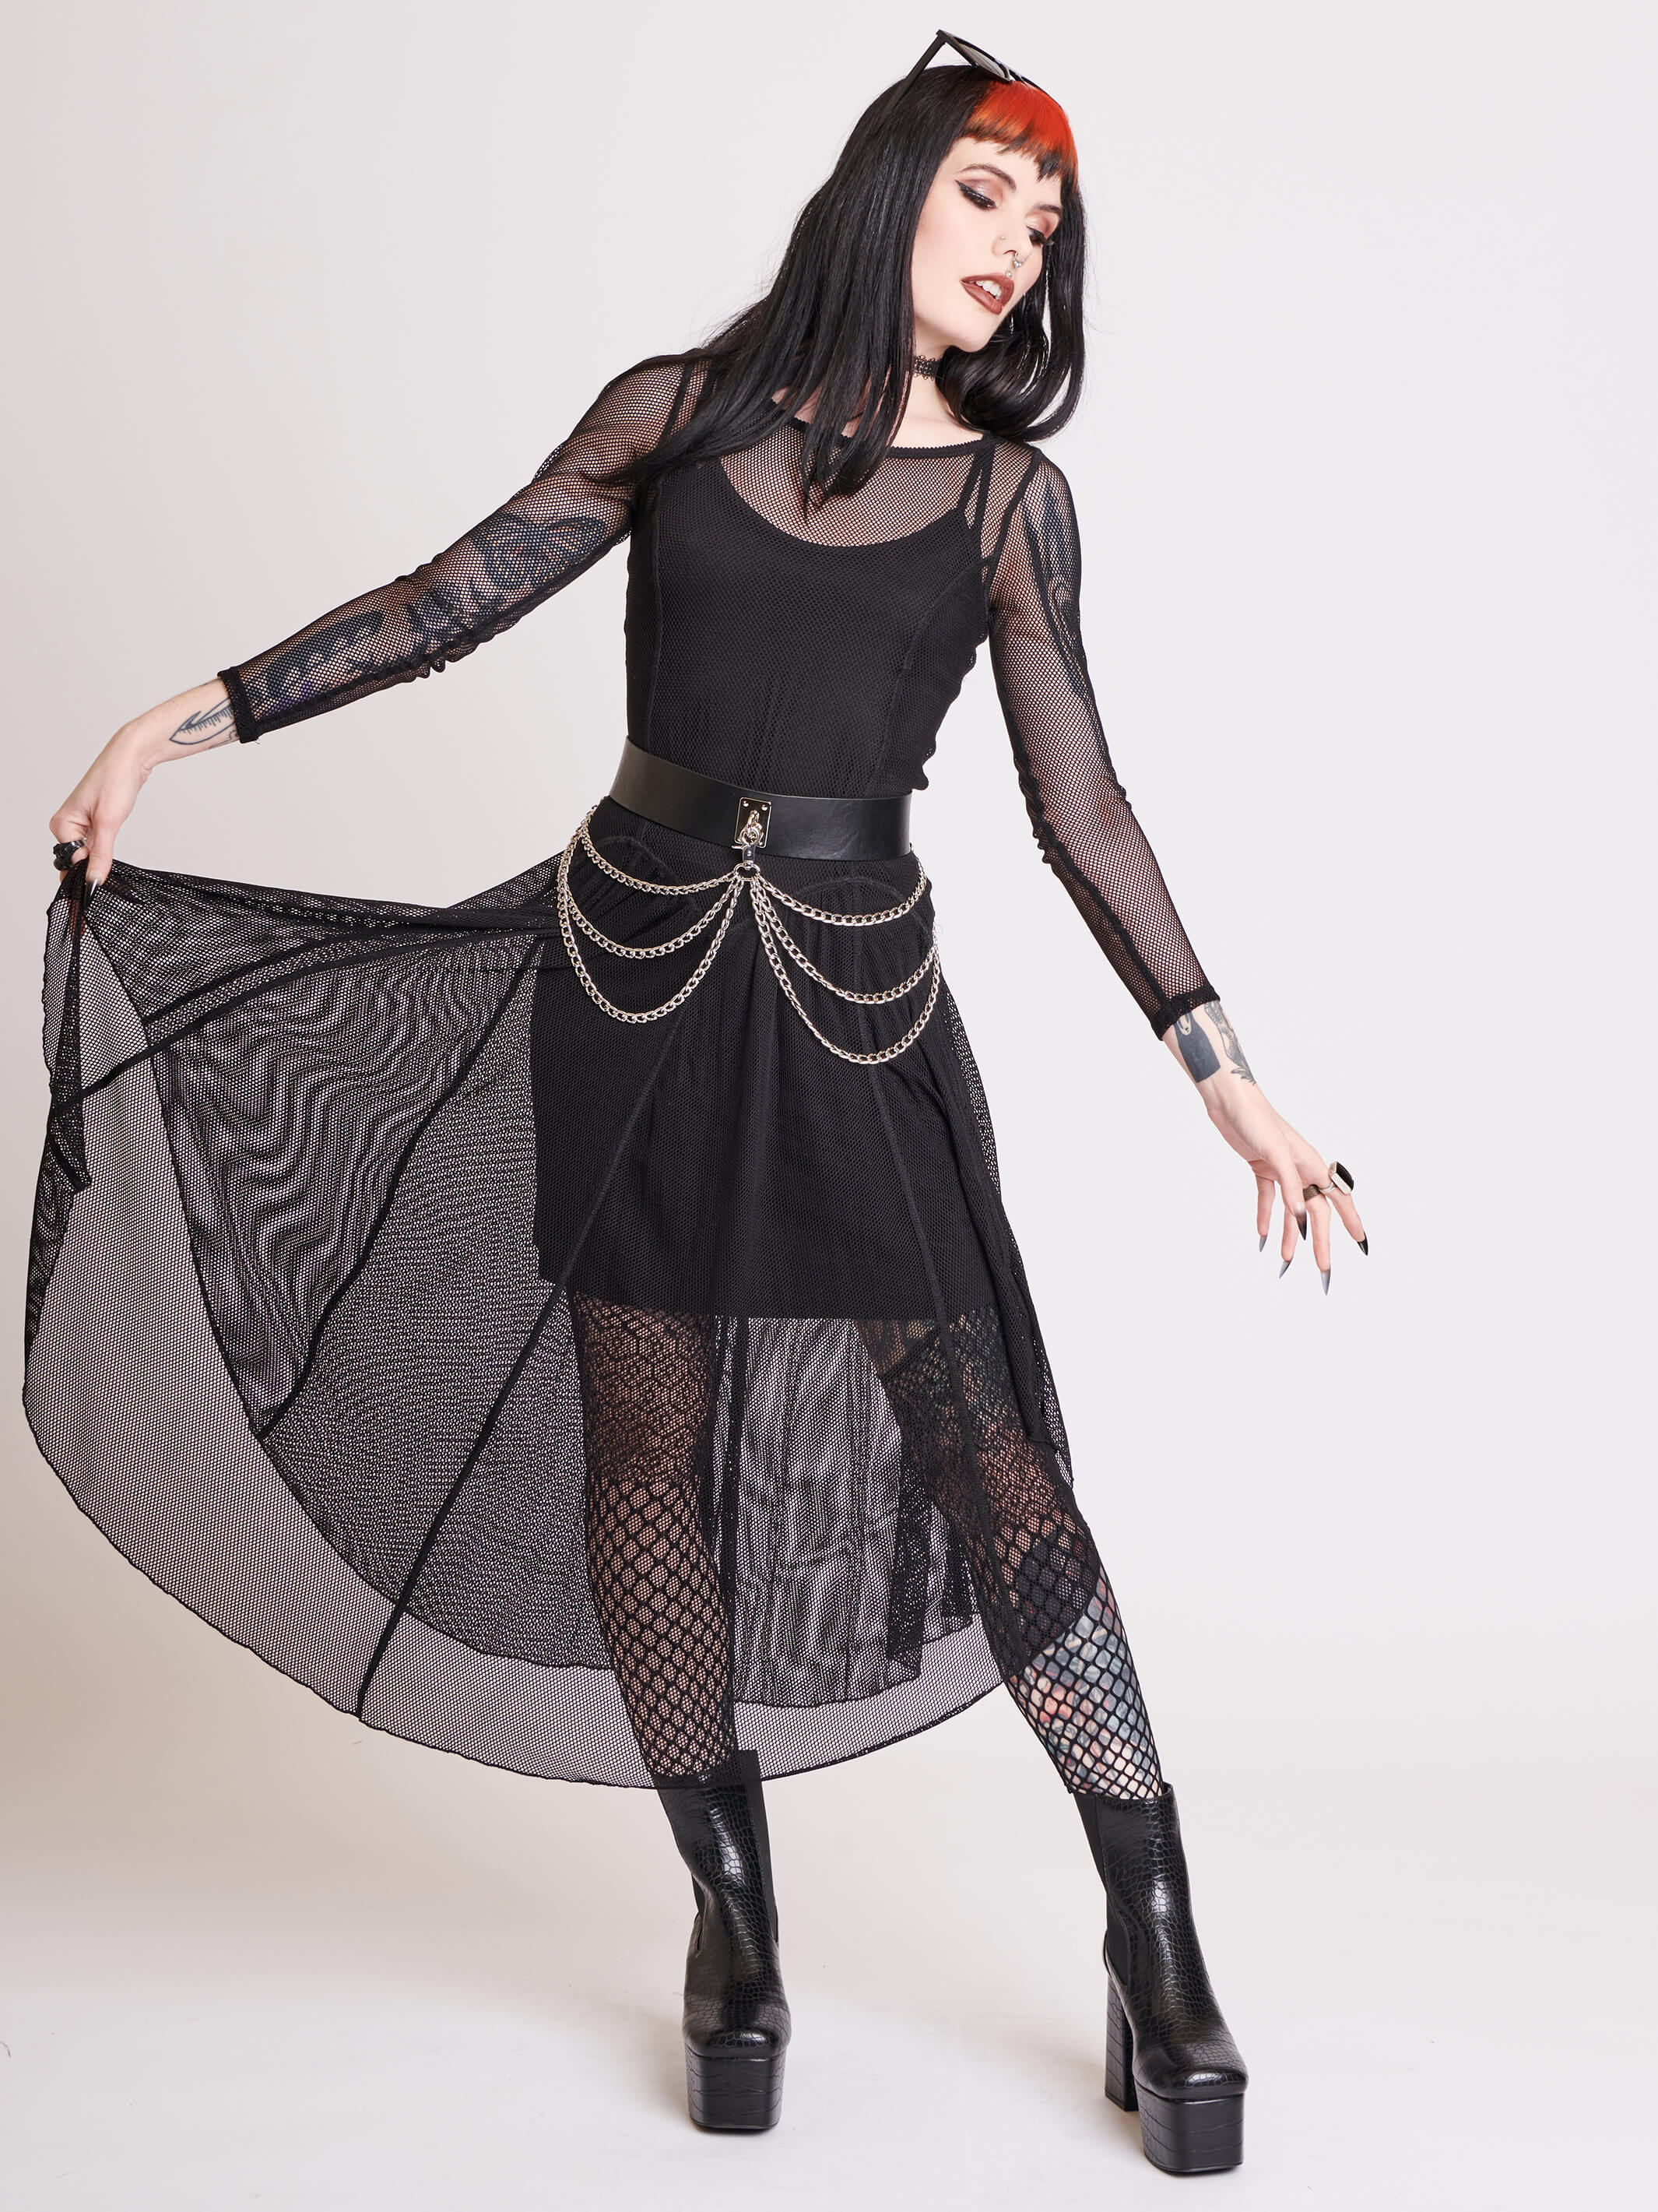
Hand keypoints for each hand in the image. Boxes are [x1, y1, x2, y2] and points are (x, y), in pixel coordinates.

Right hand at [49, 680, 235, 887]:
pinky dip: (103, 855)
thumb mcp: (108, 823)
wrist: (130, 758)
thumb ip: (101, 855)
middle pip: (76, 860)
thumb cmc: (115, 781)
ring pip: (87, 855)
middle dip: (91, 870)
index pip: (69, 861)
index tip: (96, 892)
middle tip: (106, 882)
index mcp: (62, 824)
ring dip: (99, 862)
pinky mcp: (94, 823)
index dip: (83, 876)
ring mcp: (80, 824)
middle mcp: (67, 825)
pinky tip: (110, 860)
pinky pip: (95, 847)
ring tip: (110, 867)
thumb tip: (93, 881)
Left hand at [1165, 1000, 1368, 1287]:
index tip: (1362, 1243)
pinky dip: (1267, 1216)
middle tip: (1322, 1269)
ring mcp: (1282, 1170)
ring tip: (1286, 1261)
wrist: (1231, 1102)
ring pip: (1292, 1210)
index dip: (1352, 1221)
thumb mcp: (1275, 1153)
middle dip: (1320, 1242)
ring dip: (1291, 1235)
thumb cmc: (1258, 1121)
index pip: (1338, 1199)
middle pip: (1315, 1213)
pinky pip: (1269, 1199)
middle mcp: (1301, 1169)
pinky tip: (1263, 1235)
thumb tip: (1302, 1215)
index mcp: (1311, 1164)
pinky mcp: (1262, 1168)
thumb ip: (1290, 1185)